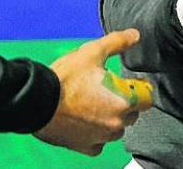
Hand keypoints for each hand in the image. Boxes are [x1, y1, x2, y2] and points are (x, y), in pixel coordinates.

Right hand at [34, 28, 153, 155]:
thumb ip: (117, 43)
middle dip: (124, 102)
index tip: (129, 82)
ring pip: (115, 129)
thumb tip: (135, 35)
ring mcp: (101, 138)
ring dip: (110, 118)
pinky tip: (85, 120)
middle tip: (107, 89)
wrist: (36, 102)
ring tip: (94, 104)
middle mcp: (116, 124)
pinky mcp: (85, 146)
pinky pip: (98, 143)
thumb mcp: (92, 52)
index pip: (147, 98)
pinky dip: (95, 134)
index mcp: (123, 101)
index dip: (139, 87)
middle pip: (132, 114)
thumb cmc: (65, 78)